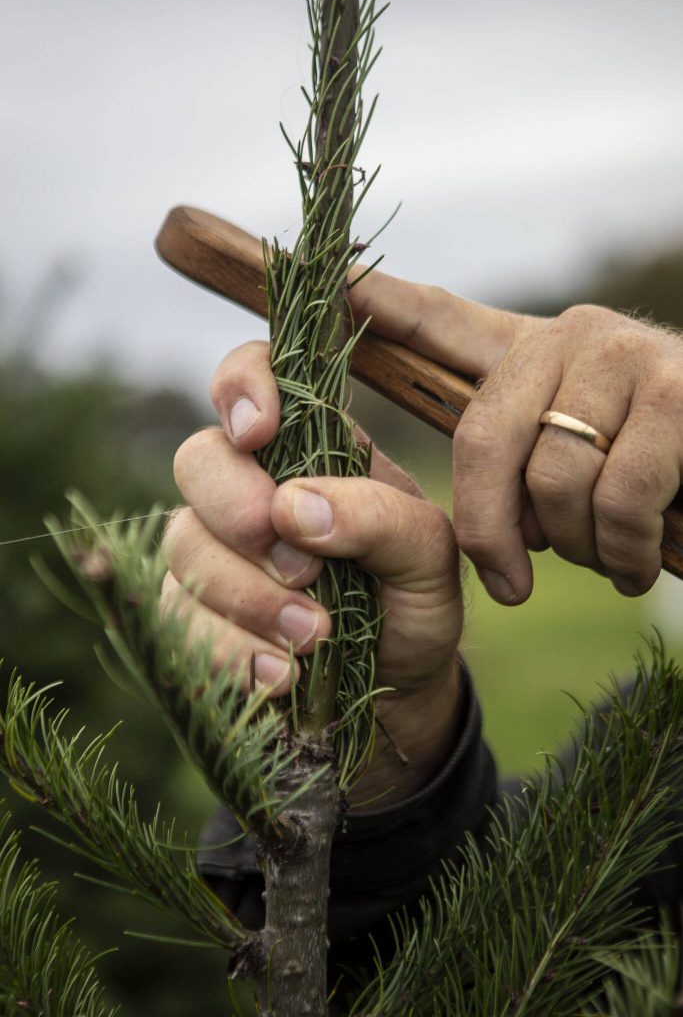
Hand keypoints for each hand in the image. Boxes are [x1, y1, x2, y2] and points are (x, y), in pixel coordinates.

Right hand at [163, 343, 463, 804]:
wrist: (395, 689)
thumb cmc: (412, 601)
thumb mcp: (429, 557)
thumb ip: (379, 519)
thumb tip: (292, 507)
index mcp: (311, 446)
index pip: (252, 376)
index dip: (241, 386)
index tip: (257, 432)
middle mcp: (251, 485)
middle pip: (198, 459)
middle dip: (240, 511)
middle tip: (302, 568)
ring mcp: (213, 549)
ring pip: (183, 543)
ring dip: (249, 596)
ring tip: (314, 637)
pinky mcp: (193, 612)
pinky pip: (181, 618)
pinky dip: (232, 650)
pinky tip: (282, 674)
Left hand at [349, 272, 682, 603]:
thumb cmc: (653, 478)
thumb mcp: (572, 462)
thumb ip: (513, 464)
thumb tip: (477, 533)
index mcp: (529, 350)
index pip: (438, 319)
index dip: (379, 300)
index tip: (325, 283)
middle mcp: (571, 333)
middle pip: (482, 438)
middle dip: (491, 531)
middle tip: (512, 580)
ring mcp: (626, 353)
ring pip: (553, 478)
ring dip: (577, 547)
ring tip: (605, 554)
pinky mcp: (680, 390)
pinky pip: (618, 496)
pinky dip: (625, 551)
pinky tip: (639, 561)